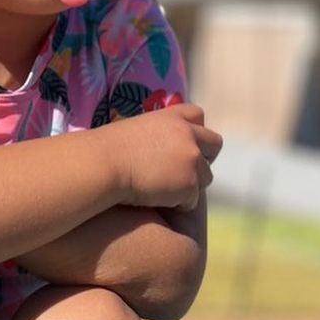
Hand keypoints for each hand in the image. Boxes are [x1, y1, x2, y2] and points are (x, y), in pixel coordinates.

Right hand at [105, 102, 221, 212]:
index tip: (184, 143)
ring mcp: (192, 160)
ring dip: (190, 183)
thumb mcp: (135, 129)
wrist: (104, 165)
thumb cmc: (108, 150)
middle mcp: (188, 135)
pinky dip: (178, 203)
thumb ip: (155, 133)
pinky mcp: (190, 184)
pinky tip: (156, 200)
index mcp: (172, 117)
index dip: (194, 131)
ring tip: (163, 189)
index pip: (198, 115)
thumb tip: (160, 147)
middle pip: (214, 144)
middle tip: (184, 171)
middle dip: (204, 158)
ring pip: (206, 177)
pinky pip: (192, 200)